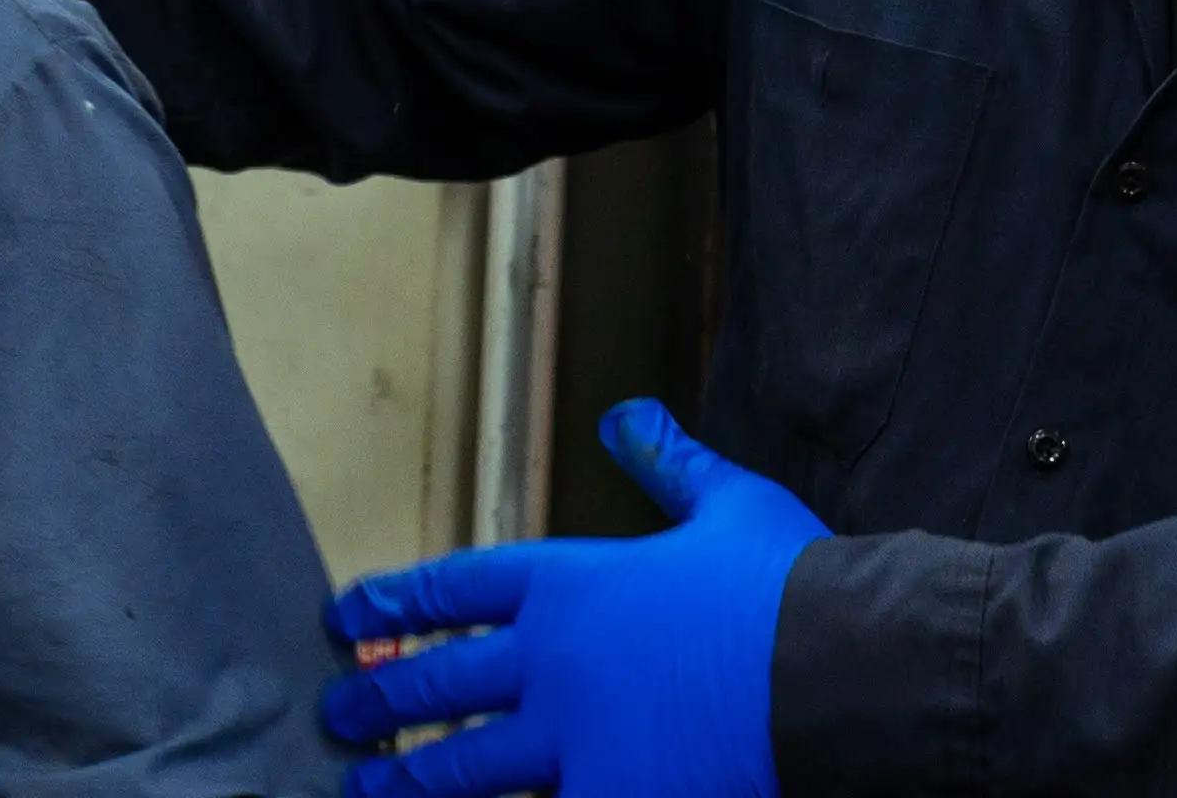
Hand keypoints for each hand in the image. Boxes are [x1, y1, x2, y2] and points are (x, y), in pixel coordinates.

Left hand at [321, 399, 828, 797]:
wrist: (836, 676)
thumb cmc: (785, 588)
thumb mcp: (726, 503)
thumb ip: (668, 463)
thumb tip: (628, 417)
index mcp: (571, 584)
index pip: (458, 587)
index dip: (397, 598)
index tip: (349, 610)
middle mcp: (554, 664)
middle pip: (441, 684)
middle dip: (382, 700)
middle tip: (340, 713)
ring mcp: (574, 745)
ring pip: (466, 770)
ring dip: (411, 781)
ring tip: (368, 789)